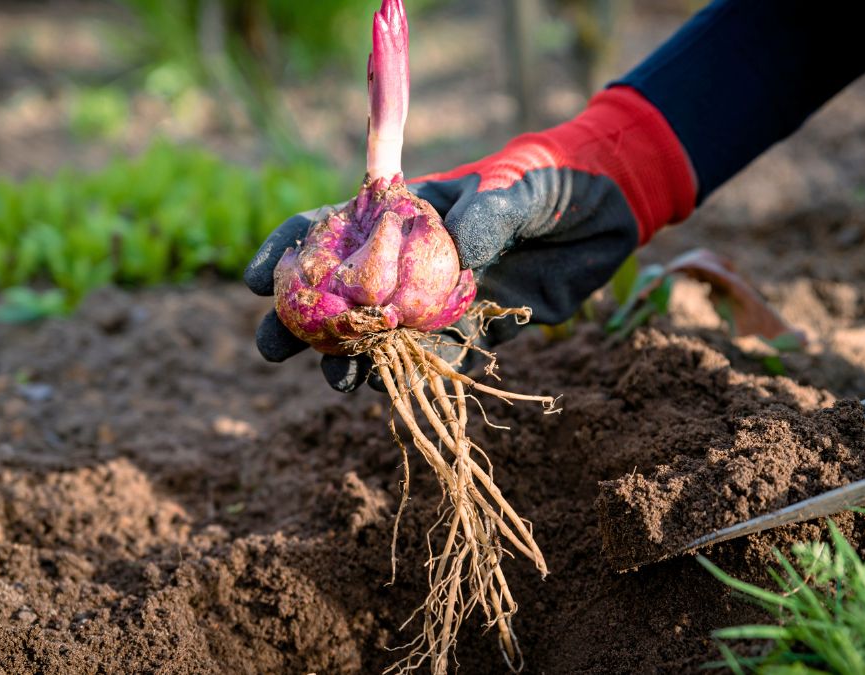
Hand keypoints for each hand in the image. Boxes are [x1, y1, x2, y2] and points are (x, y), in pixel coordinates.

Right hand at [245, 86, 695, 390]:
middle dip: (302, 321)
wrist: (607, 209)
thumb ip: (488, 214)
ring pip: (383, 336)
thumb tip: (462, 254)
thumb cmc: (552, 179)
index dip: (288, 252)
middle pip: (342, 293)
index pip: (331, 228)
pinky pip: (441, 360)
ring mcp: (440, 299)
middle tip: (273, 349)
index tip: (257, 282)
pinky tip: (395, 394)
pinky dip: (418, 377)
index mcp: (405, 213)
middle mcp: (411, 260)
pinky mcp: (479, 329)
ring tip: (339, 383)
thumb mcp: (519, 186)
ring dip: (354, 361)